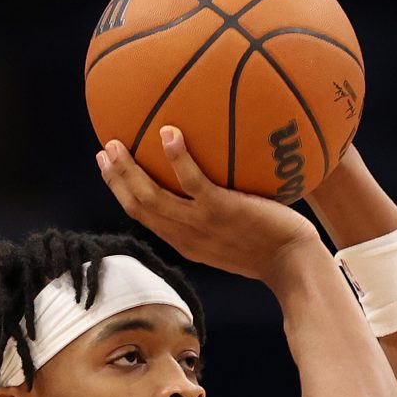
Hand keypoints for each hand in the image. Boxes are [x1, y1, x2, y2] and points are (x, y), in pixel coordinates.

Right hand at [96, 127, 324, 283]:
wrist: (293, 264)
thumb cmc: (272, 248)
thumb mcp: (234, 237)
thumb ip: (217, 216)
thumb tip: (216, 184)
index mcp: (186, 242)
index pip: (145, 218)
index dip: (122, 193)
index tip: (110, 170)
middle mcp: (186, 235)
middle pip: (138, 206)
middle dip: (115, 179)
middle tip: (103, 151)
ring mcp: (201, 223)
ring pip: (152, 197)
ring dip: (129, 170)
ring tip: (116, 144)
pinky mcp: (221, 210)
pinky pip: (192, 181)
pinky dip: (176, 157)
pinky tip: (169, 132)